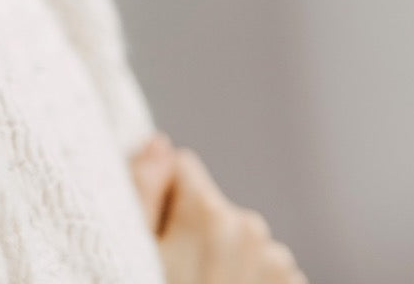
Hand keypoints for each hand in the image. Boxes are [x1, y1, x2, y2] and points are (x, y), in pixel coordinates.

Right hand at [129, 134, 308, 283]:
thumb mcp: (133, 254)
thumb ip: (141, 190)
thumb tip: (158, 143)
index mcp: (208, 214)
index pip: (183, 169)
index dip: (163, 201)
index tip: (157, 241)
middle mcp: (253, 231)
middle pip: (214, 211)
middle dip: (196, 238)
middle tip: (176, 282)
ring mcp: (280, 266)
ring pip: (242, 245)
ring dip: (227, 267)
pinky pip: (267, 275)